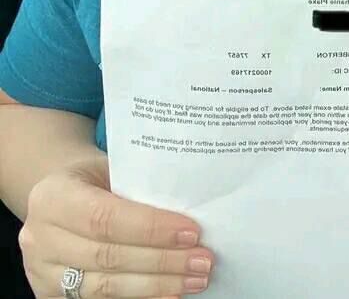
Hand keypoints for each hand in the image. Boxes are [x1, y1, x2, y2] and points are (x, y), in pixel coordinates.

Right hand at [18, 152, 214, 297]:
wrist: (60, 194)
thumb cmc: (95, 177)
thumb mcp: (110, 168)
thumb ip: (139, 187)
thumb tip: (193, 210)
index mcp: (52, 197)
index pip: (105, 217)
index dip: (150, 228)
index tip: (191, 232)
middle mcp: (39, 237)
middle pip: (108, 257)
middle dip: (162, 261)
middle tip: (203, 260)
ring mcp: (42, 272)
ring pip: (105, 287)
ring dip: (156, 285)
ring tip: (195, 279)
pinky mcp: (50, 296)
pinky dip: (140, 298)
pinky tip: (170, 292)